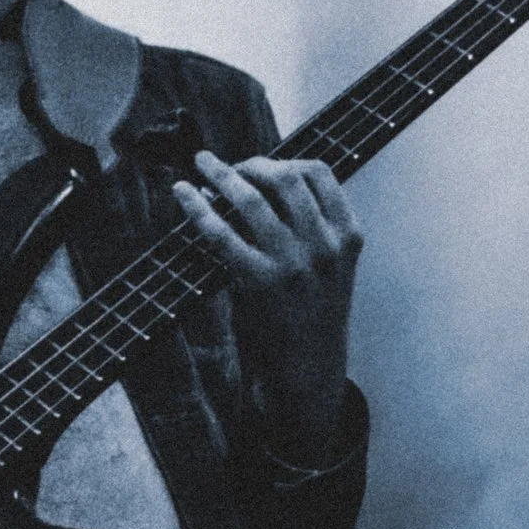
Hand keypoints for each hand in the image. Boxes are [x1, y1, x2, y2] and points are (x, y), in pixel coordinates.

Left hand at [174, 151, 362, 462]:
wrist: (309, 369)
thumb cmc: (311, 314)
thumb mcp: (328, 267)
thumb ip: (306, 228)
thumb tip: (253, 186)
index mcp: (347, 235)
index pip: (319, 173)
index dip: (284, 159)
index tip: (260, 164)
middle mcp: (324, 245)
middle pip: (284, 177)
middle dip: (250, 164)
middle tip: (224, 166)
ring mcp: (293, 263)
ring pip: (252, 199)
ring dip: (221, 175)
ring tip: (201, 165)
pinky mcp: (260, 283)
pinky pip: (221, 233)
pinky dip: (197, 207)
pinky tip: (181, 192)